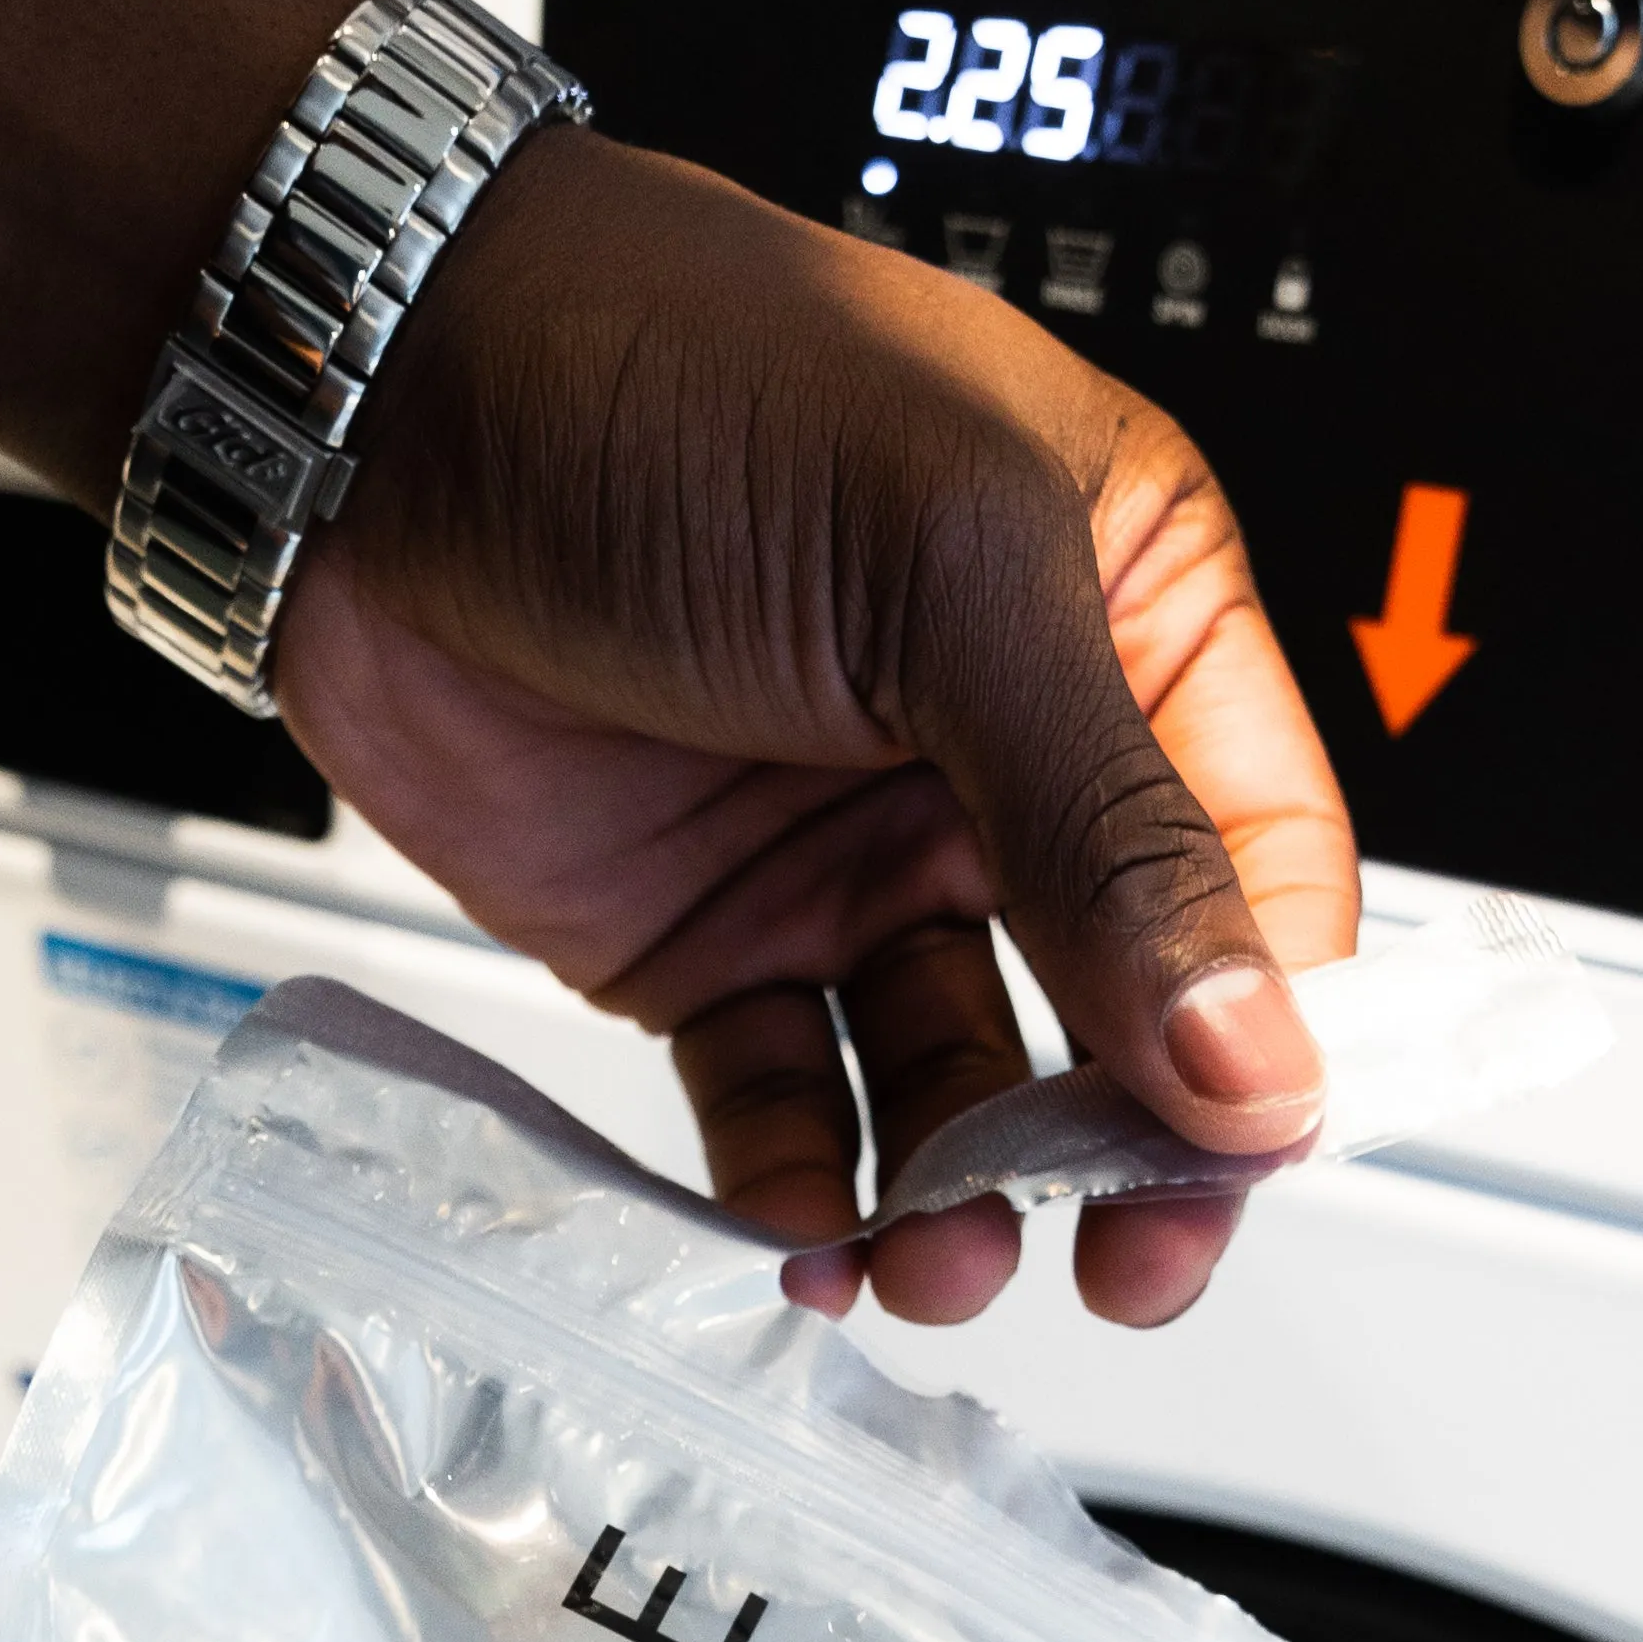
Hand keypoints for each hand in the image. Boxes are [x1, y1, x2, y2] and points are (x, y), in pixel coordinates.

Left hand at [278, 129, 1357, 1334]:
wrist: (372, 405)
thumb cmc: (667, 375)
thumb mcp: (949, 573)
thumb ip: (1109, 828)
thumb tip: (1252, 1049)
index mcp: (1128, 612)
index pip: (1260, 864)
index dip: (1269, 1023)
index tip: (1242, 1155)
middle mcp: (1006, 752)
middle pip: (1126, 1010)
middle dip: (1122, 1153)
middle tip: (1120, 1266)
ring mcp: (854, 854)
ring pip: (955, 1084)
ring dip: (956, 1193)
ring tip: (930, 1254)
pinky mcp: (710, 939)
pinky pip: (786, 1105)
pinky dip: (800, 1190)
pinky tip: (803, 1230)